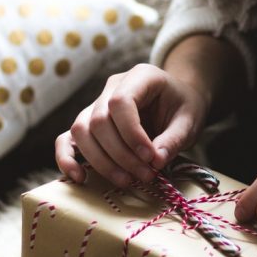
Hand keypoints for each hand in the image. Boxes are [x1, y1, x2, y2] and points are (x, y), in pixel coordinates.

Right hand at [55, 63, 209, 187]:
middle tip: (146, 175)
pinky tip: (79, 177)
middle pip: (99, 120)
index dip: (131, 134)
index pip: (121, 102)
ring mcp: (96, 104)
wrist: (177, 101)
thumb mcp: (190, 121)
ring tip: (127, 180)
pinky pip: (67, 138)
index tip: (151, 158)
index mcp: (140, 76)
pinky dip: (67, 158)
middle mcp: (112, 86)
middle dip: (121, 155)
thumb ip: (174, 139)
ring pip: (81, 131)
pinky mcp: (88, 123)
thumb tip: (155, 161)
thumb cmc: (183, 107)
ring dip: (101, 162)